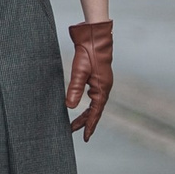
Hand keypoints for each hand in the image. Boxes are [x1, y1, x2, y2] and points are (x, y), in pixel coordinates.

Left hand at [65, 21, 112, 140]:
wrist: (94, 35)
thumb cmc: (88, 52)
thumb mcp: (79, 72)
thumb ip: (75, 89)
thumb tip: (70, 108)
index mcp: (102, 89)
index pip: (96, 113)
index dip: (89, 126)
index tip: (85, 138)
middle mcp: (104, 88)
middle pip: (95, 110)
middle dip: (84, 122)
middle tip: (72, 131)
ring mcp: (102, 82)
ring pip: (94, 104)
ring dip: (85, 114)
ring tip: (75, 123)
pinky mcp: (98, 77)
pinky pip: (94, 96)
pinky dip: (88, 104)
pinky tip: (81, 105)